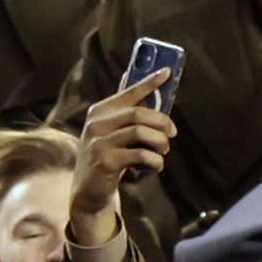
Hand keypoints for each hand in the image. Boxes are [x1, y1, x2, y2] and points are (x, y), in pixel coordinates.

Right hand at [70, 69, 175, 241]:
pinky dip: (155, 160)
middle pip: (139, 113)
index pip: (128, 92)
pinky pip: (140, 155)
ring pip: (141, 132)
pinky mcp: (105, 161)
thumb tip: (144, 83)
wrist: (89, 188)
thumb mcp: (112, 130)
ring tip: (163, 150)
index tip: (167, 72)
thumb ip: (126, 110)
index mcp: (100, 111)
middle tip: (172, 132)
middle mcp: (96, 123)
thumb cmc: (108, 154)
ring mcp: (99, 142)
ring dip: (160, 142)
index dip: (149, 82)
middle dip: (162, 121)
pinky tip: (157, 165)